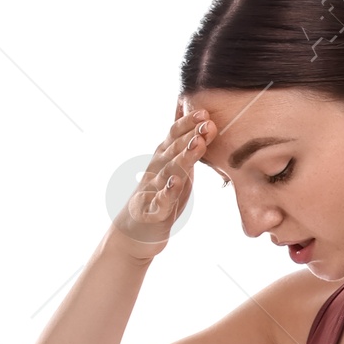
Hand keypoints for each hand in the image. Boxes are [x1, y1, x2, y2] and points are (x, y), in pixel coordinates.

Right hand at [110, 100, 212, 256]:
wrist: (135, 231)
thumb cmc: (159, 195)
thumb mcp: (175, 167)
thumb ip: (186, 146)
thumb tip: (198, 121)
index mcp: (163, 158)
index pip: (174, 135)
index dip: (188, 123)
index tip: (205, 112)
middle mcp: (157, 170)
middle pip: (174, 149)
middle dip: (191, 135)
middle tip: (208, 123)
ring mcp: (154, 190)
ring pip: (170, 171)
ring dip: (184, 157)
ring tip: (197, 145)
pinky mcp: (153, 212)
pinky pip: (161, 201)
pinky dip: (168, 192)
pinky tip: (175, 183)